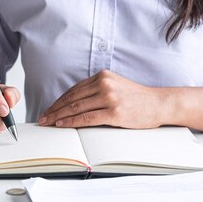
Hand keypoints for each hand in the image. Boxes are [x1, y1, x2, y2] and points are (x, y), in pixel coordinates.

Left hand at [38, 70, 166, 128]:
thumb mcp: (115, 86)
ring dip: (58, 116)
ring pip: (76, 108)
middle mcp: (104, 84)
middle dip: (54, 109)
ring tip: (48, 123)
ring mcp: (110, 98)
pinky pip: (87, 118)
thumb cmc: (137, 99)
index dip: (58, 101)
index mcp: (102, 76)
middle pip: (71, 99)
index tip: (48, 109)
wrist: (160, 103)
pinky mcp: (114, 112)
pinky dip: (71, 122)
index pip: (73, 90)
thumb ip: (96, 90)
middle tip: (42, 118)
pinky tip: (62, 124)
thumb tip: (73, 103)